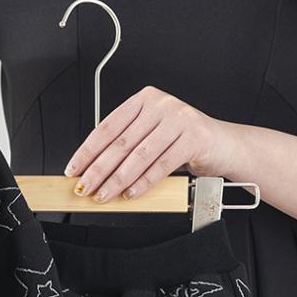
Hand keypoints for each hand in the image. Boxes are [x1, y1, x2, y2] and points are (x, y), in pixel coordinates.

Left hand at [63, 85, 239, 201]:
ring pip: (138, 156)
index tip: (73, 170)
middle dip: (97, 170)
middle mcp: (160, 105)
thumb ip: (126, 148)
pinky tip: (130, 194)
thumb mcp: (150, 138)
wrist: (223, 144)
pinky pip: (161, 165)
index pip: (106, 127)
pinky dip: (143, 183)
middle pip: (120, 144)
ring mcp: (179, 118)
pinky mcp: (194, 137)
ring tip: (103, 195)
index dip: (86, 151)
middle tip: (83, 188)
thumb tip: (92, 173)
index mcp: (143, 100)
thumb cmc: (181, 142)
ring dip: (116, 181)